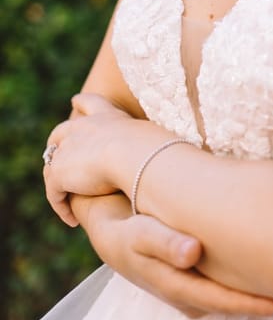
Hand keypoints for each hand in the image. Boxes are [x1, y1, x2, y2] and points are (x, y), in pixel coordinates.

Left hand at [43, 92, 143, 225]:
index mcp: (106, 117)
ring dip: (58, 182)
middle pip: (60, 132)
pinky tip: (72, 219)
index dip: (82, 102)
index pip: (90, 102)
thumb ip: (150, 147)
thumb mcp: (151, 140)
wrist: (134, 155)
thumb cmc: (150, 149)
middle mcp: (83, 128)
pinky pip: (54, 193)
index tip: (75, 100)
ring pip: (53, 165)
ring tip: (65, 199)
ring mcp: (67, 150)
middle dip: (56, 143)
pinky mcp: (59, 174)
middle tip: (57, 155)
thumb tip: (173, 158)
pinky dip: (61, 207)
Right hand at [77, 193, 272, 319]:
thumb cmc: (122, 226)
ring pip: (232, 294)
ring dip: (259, 291)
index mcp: (177, 286)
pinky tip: (267, 263)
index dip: (256, 303)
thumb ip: (162, 242)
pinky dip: (245, 277)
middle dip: (268, 301)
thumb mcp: (135, 234)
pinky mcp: (192, 273)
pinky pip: (224, 281)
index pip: (224, 301)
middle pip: (234, 303)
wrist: (107, 224)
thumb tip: (193, 251)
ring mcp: (190, 286)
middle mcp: (187, 294)